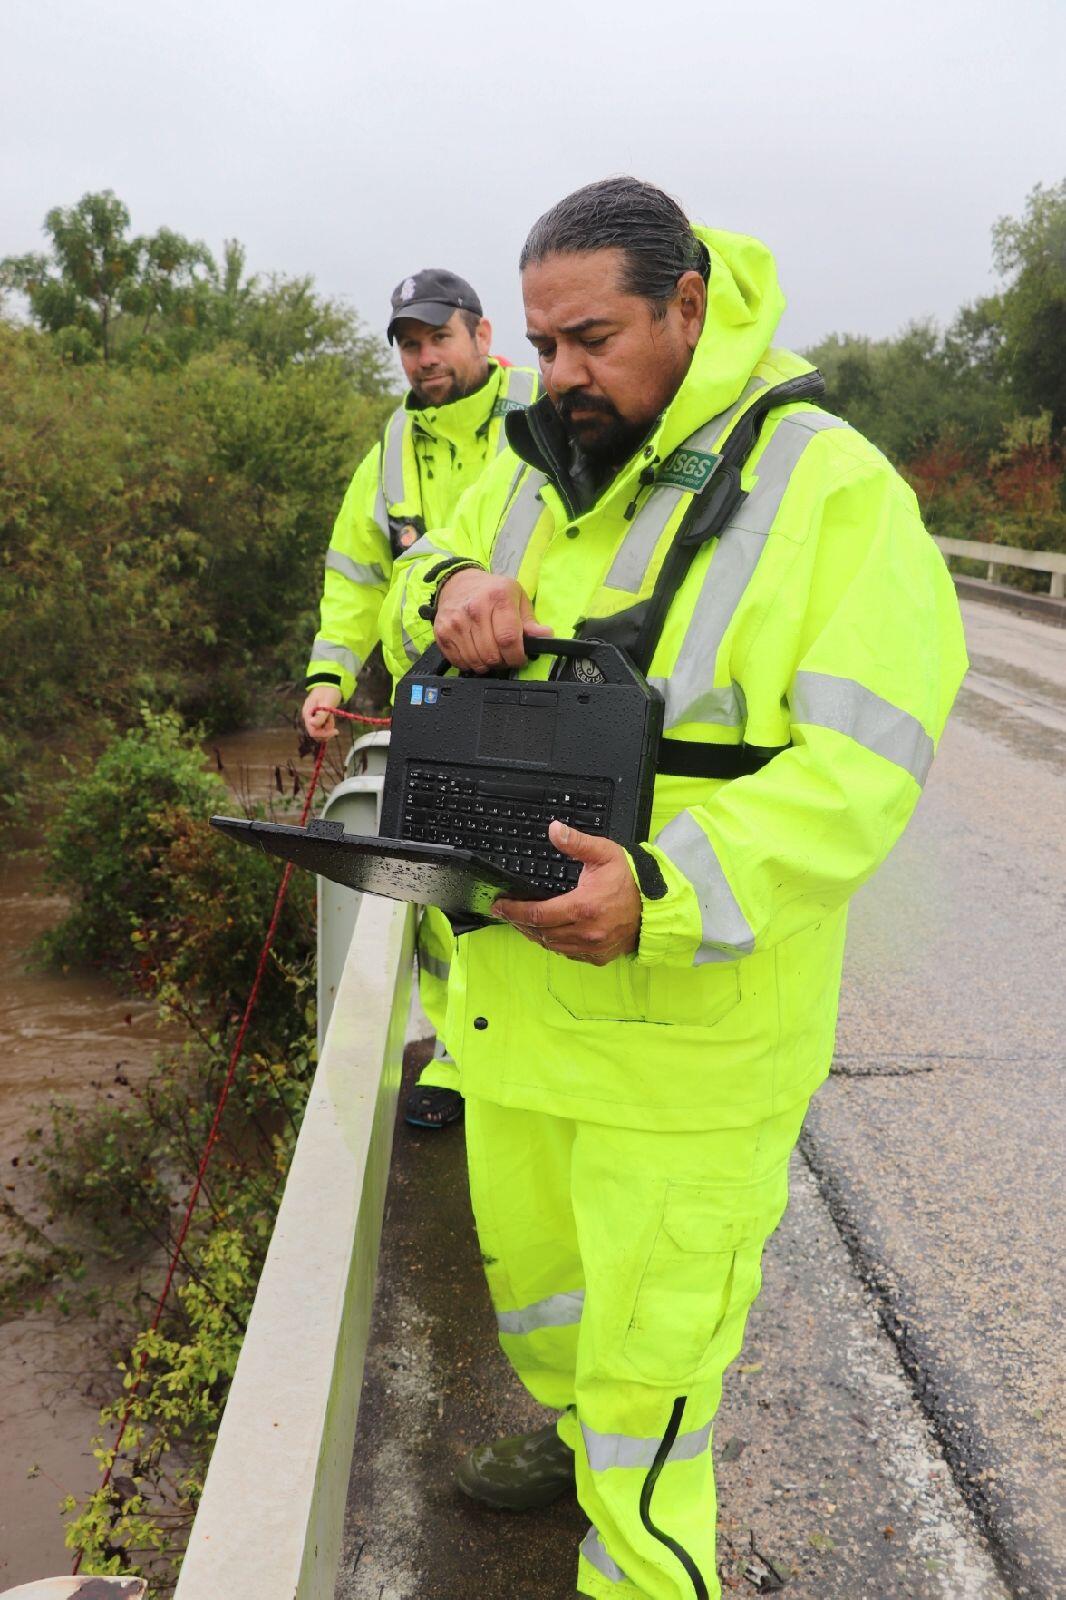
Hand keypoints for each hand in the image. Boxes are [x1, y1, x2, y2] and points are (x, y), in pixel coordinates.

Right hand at [301, 683, 341, 739]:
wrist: (329, 684)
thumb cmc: (329, 692)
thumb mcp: (327, 704)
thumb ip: (320, 715)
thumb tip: (311, 724)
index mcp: (307, 713)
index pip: (313, 732)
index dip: (324, 734)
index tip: (336, 731)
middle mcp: (307, 717)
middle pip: (316, 732)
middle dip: (326, 730)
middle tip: (333, 720)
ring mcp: (311, 717)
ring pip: (319, 729)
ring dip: (328, 726)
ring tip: (331, 715)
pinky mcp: (315, 717)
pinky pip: (321, 725)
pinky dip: (327, 723)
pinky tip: (330, 715)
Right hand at [434, 568, 551, 671]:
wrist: (458, 583)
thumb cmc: (491, 591)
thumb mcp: (517, 598)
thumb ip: (530, 621)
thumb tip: (544, 636)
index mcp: (498, 598)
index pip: (508, 639)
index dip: (517, 656)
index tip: (520, 658)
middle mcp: (474, 609)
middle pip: (492, 654)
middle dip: (503, 661)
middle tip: (505, 655)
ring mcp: (456, 622)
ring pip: (476, 661)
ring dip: (487, 664)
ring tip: (491, 652)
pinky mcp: (442, 632)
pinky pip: (459, 661)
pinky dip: (470, 663)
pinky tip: (476, 651)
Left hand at [493, 822, 640, 963]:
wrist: (657, 905)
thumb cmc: (631, 879)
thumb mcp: (604, 853)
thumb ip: (577, 843)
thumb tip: (554, 830)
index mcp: (584, 907)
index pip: (538, 914)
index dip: (513, 911)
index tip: (499, 906)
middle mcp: (586, 932)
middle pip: (540, 933)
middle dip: (520, 923)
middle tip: (507, 912)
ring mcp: (593, 948)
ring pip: (552, 946)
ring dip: (534, 935)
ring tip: (522, 922)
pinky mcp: (599, 957)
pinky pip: (568, 954)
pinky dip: (554, 944)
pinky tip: (548, 933)